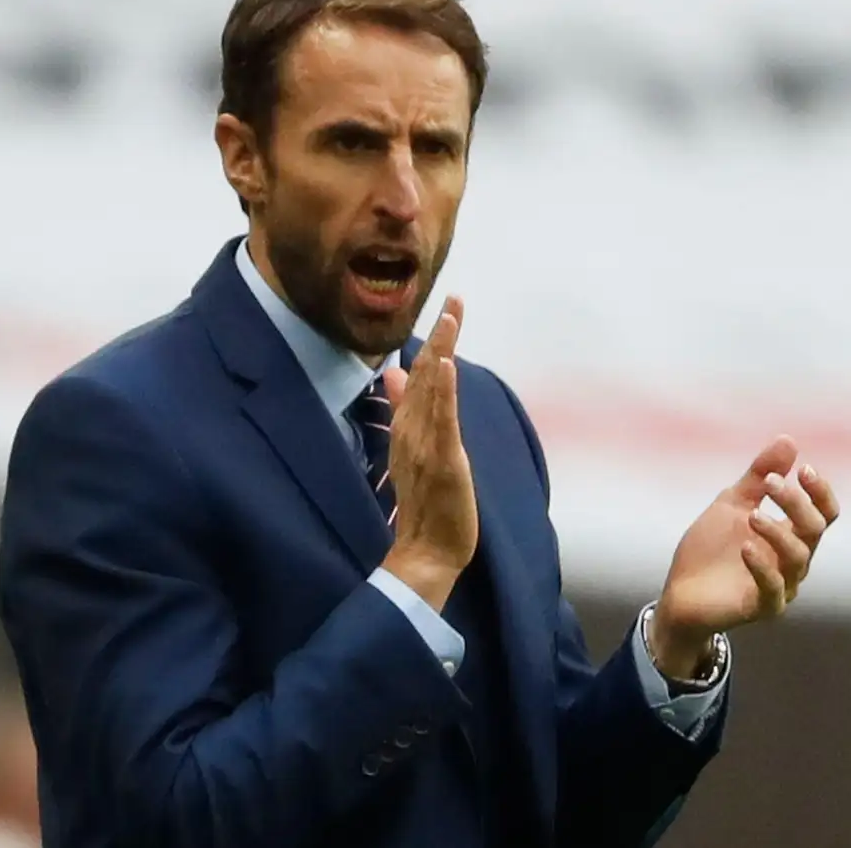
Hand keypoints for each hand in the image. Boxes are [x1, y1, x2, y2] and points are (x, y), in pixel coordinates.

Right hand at [379, 296, 477, 608]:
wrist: (424, 551)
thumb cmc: (425, 505)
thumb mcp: (416, 452)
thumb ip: (406, 413)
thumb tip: (394, 376)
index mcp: (409, 428)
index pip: (422, 377)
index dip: (436, 342)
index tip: (450, 307)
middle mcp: (413, 430)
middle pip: (428, 375)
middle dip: (442, 336)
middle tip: (455, 299)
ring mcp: (426, 444)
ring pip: (433, 391)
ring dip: (442, 352)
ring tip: (450, 318)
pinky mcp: (442, 460)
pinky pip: (441, 421)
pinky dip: (443, 392)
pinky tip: (447, 367)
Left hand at [648, 435, 839, 678]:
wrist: (680, 592)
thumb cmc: (711, 549)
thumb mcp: (732, 504)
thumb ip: (758, 476)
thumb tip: (789, 440)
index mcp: (791, 535)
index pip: (823, 514)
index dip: (820, 492)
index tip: (803, 469)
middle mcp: (793, 561)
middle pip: (814, 529)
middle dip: (795, 503)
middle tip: (769, 483)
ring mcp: (782, 586)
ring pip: (797, 557)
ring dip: (777, 531)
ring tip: (752, 516)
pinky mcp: (762, 607)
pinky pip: (772, 588)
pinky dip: (761, 566)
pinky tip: (745, 547)